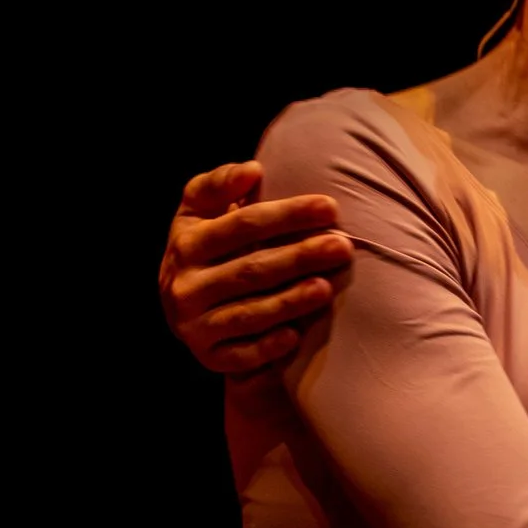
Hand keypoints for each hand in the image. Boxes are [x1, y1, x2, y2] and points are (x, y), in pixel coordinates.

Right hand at [159, 160, 353, 373]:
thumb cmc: (208, 244)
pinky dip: (267, 347)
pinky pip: (240, 356)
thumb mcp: (200, 210)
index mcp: (186, 244)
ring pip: (247, 313)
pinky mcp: (208, 358)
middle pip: (250, 269)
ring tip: (326, 288)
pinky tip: (295, 336)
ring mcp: (194, 326)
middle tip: (342, 247)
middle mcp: (185, 286)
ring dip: (289, 301)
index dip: (287, 214)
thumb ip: (220, 183)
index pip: (242, 224)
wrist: (186, 303)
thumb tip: (252, 169)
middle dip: (299, 257)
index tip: (329, 207)